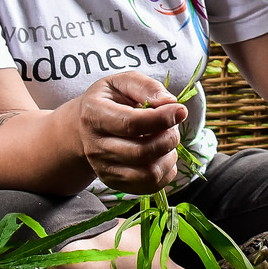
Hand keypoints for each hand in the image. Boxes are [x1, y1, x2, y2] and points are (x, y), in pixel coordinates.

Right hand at [76, 73, 188, 192]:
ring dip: (169, 156)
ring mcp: (104, 168)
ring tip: (167, 140)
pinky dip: (166, 172)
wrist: (86, 126)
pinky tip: (163, 155)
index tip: (181, 111)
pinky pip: (150, 186)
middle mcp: (95, 146)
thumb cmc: (110, 101)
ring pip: (148, 173)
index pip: (131, 123)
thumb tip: (170, 103)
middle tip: (172, 126)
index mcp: (94, 115)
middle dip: (168, 138)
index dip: (162, 118)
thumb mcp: (123, 82)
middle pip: (141, 152)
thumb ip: (146, 87)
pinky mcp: (115, 183)